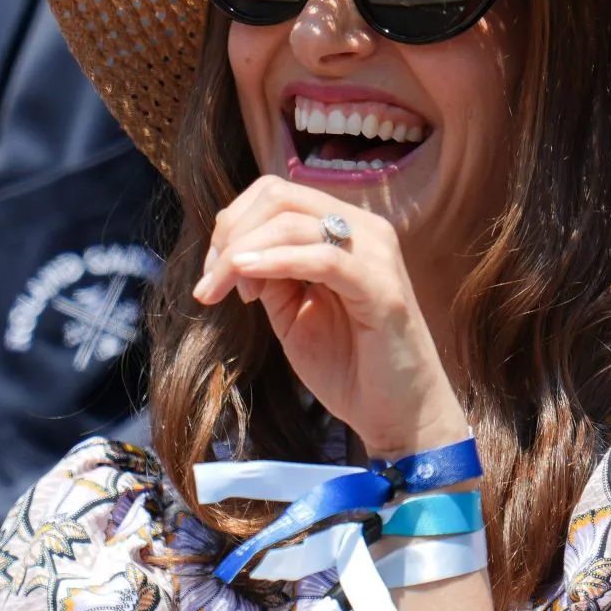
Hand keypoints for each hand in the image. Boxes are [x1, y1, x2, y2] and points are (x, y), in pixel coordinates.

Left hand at [193, 177, 466, 460]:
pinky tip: (246, 277)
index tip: (214, 273)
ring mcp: (377, 255)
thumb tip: (235, 254)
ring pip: (293, 222)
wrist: (399, 416)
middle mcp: (365, 231)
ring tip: (218, 290)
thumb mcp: (294, 315)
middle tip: (211, 283)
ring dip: (242, 252)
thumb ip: (271, 278)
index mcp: (346, 231)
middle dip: (230, 234)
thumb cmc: (351, 368)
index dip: (233, 224)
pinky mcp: (382, 288)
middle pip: (280, 197)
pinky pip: (323, 258)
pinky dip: (277, 261)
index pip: (278, 195)